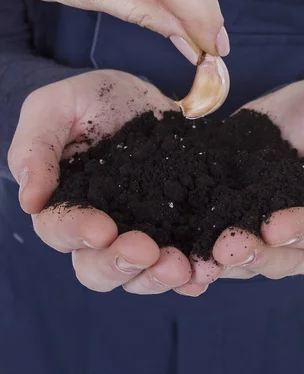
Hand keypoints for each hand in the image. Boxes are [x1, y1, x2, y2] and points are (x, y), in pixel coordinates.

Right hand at [8, 71, 213, 295]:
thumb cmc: (85, 100)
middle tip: (146, 252)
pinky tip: (204, 271)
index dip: (77, 233)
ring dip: (158, 276)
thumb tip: (30, 200)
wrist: (134, 96)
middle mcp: (98, 228)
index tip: (102, 230)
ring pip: (139, 273)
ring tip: (182, 267)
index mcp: (63, 203)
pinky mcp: (173, 225)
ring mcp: (138, 230)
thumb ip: (36, 147)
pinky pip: (180, 257)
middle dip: (121, 264)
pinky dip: (192, 273)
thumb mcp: (53, 108)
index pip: (60, 229)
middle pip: (97, 267)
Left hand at [212, 80, 303, 279]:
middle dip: (255, 255)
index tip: (273, 224)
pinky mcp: (237, 215)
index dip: (302, 231)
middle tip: (225, 248)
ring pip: (250, 259)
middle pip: (285, 258)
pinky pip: (220, 238)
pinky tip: (181, 251)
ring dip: (224, 262)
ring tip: (199, 259)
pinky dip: (201, 248)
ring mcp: (269, 229)